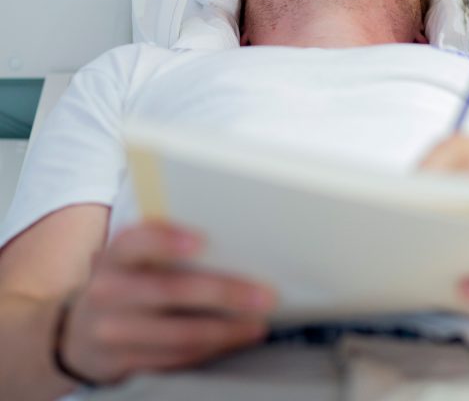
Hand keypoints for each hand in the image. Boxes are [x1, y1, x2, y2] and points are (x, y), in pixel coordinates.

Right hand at [57, 220, 276, 384]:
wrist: (75, 333)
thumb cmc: (121, 281)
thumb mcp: (128, 256)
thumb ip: (161, 244)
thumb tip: (225, 238)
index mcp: (115, 255)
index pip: (138, 241)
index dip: (167, 239)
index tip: (200, 241)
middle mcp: (109, 291)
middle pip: (170, 291)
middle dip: (222, 293)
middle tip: (261, 295)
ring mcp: (114, 331)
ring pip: (178, 334)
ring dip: (225, 330)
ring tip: (256, 323)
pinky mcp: (125, 362)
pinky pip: (175, 358)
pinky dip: (210, 349)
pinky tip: (233, 339)